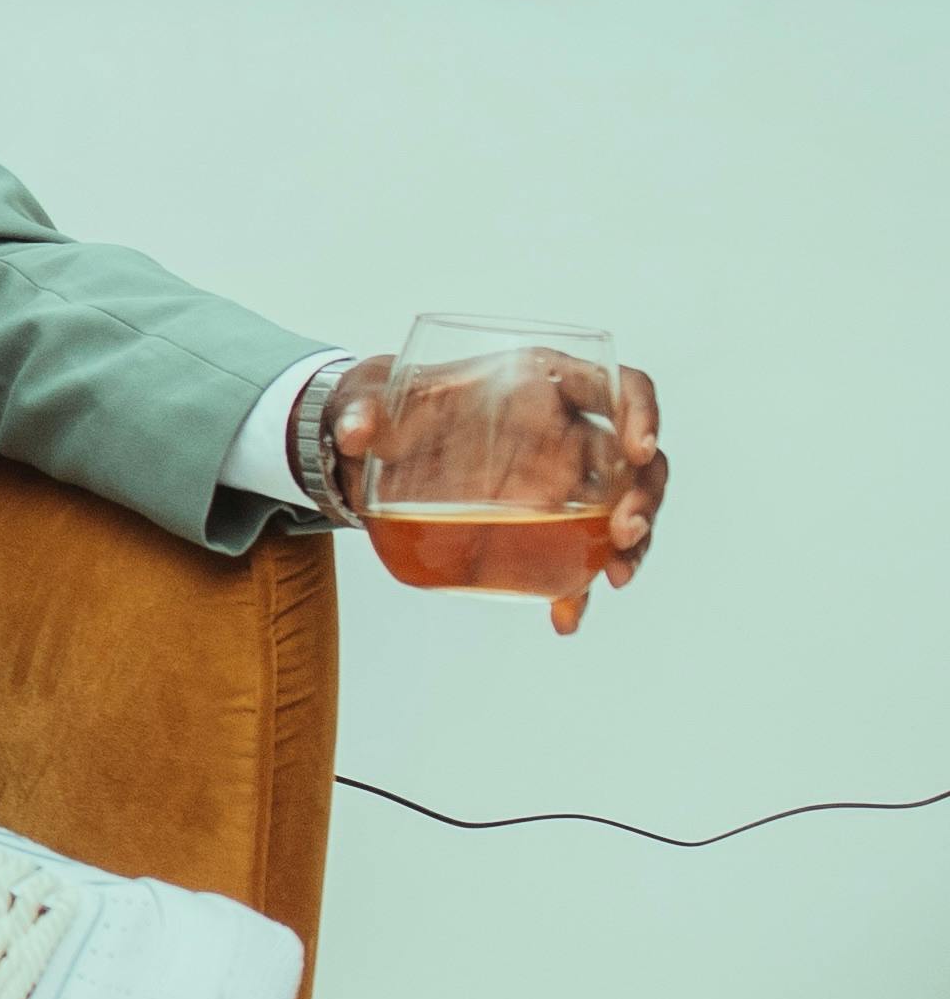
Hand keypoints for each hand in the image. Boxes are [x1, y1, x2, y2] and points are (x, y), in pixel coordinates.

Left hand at [326, 350, 668, 630]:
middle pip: (634, 461)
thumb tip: (355, 430)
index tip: (638, 449)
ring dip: (629, 547)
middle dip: (644, 497)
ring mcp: (558, 481)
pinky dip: (577, 588)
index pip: (617, 385)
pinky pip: (575, 556)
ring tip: (610, 580)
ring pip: (619, 511)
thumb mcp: (368, 396)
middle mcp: (564, 431)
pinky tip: (564, 616)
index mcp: (542, 382)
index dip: (641, 411)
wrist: (370, 449)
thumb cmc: (386, 405)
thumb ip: (360, 406)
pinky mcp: (539, 524)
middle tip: (623, 533)